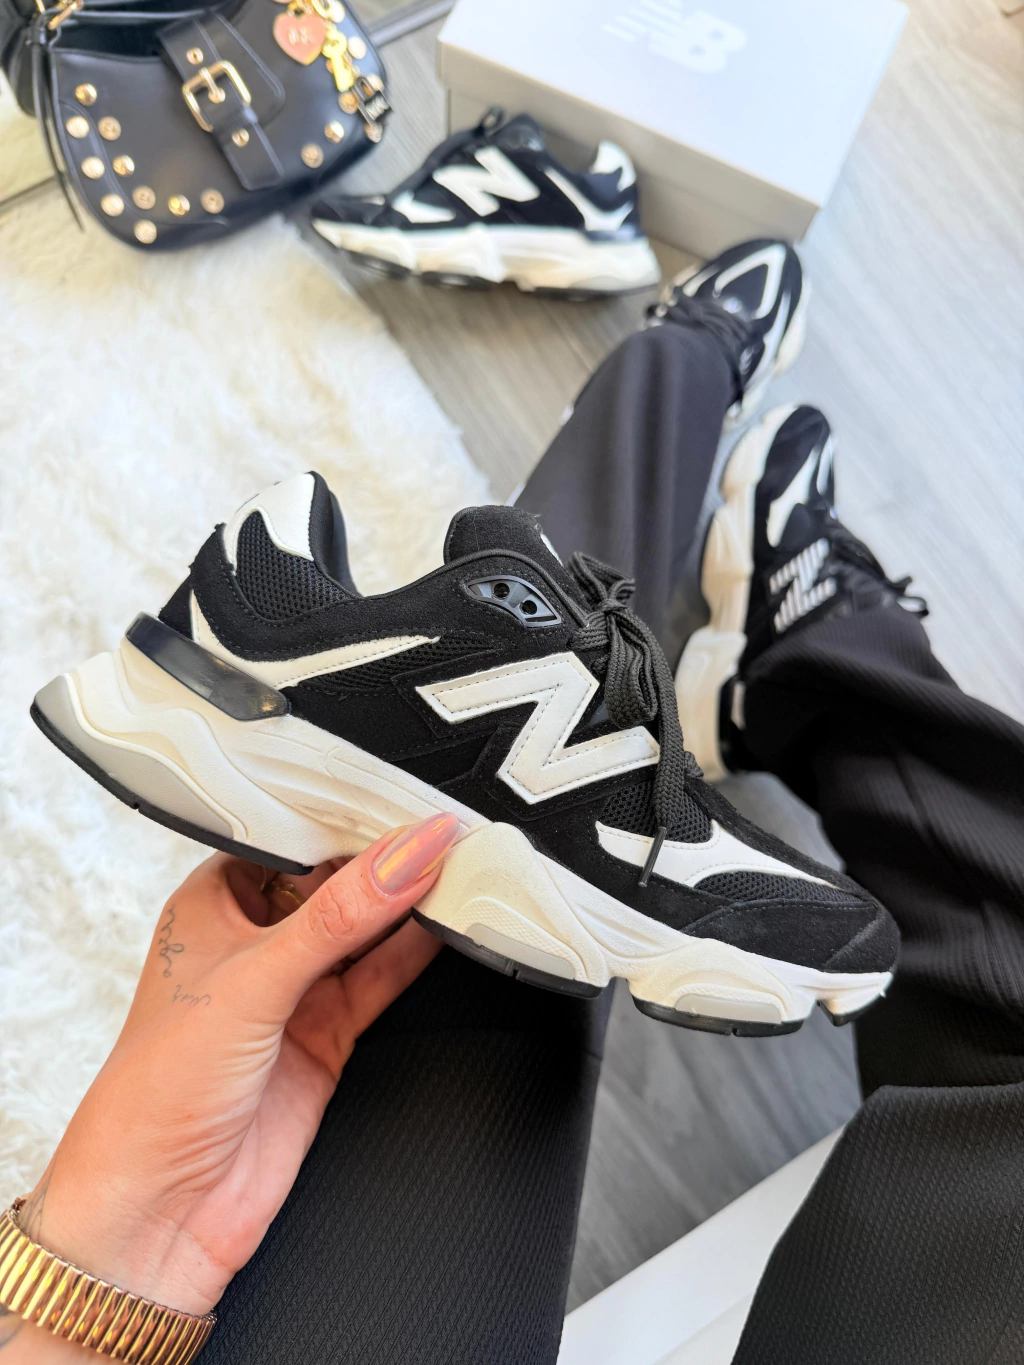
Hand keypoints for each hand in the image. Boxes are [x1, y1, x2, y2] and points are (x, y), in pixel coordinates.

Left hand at [0, 813, 458, 1358]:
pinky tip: (449, 922)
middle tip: (448, 831)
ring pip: (366, 931)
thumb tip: (409, 850)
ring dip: (411, 905)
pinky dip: (417, 953)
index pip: (294, 840)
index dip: (348, 820)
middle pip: (338, 884)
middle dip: (389, 861)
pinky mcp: (327, 1035)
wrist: (160, 1211)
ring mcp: (294, 991)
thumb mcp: (255, 977)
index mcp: (214, 904)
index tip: (405, 798)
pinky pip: (381, 979)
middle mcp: (255, 941)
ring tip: (465, 866)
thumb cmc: (156, 1090)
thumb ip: (343, 914)